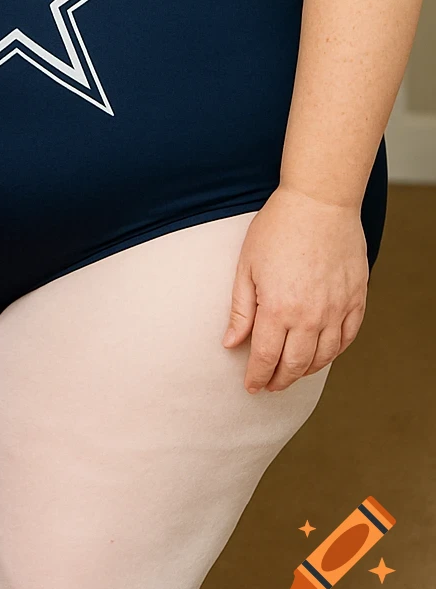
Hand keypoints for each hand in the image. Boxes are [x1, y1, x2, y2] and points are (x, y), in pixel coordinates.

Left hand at [222, 186, 367, 392]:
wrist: (319, 202)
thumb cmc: (278, 228)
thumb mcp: (246, 266)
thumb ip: (240, 310)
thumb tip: (231, 343)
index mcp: (278, 308)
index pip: (266, 357)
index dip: (257, 376)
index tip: (251, 386)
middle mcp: (310, 316)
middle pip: (295, 364)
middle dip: (280, 380)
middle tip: (270, 385)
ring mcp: (337, 309)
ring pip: (323, 357)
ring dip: (306, 371)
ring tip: (293, 373)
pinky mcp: (356, 299)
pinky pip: (347, 338)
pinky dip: (334, 352)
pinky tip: (322, 354)